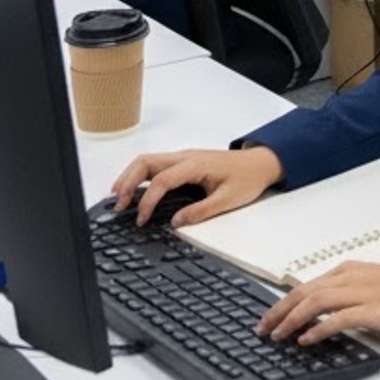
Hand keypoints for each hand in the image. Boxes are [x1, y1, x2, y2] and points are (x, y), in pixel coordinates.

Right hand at [110, 146, 283, 227]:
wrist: (262, 162)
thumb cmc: (247, 178)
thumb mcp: (228, 199)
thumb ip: (201, 211)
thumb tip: (175, 222)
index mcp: (196, 165)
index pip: (162, 180)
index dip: (147, 201)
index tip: (141, 220)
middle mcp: (186, 157)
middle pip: (146, 162)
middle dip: (128, 182)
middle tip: (117, 205)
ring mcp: (184, 158)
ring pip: (148, 161)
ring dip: (130, 177)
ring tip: (118, 198)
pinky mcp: (184, 163)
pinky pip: (156, 165)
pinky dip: (140, 176)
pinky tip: (134, 190)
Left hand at [260, 261, 379, 346]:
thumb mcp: (371, 285)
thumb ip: (346, 295)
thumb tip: (316, 315)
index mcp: (351, 270)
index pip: (307, 285)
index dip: (283, 302)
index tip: (267, 318)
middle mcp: (353, 277)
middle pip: (306, 291)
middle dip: (279, 311)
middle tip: (261, 329)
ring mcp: (364, 292)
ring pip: (318, 301)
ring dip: (293, 319)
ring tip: (278, 336)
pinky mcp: (376, 310)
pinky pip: (340, 318)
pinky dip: (319, 328)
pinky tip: (306, 340)